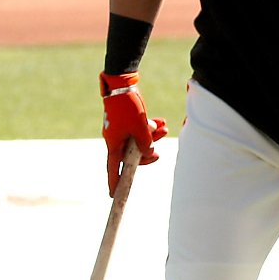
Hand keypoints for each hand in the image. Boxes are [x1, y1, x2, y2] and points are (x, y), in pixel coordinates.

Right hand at [100, 72, 167, 193]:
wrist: (122, 84)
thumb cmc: (128, 107)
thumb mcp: (140, 128)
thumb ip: (145, 143)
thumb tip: (149, 152)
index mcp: (114, 144)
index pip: (113, 168)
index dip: (114, 182)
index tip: (113, 195)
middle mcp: (115, 138)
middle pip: (131, 153)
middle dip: (147, 152)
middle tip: (159, 154)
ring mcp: (120, 129)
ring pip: (138, 139)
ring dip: (152, 136)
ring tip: (165, 129)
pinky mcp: (127, 119)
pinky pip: (139, 128)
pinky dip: (149, 127)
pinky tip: (161, 122)